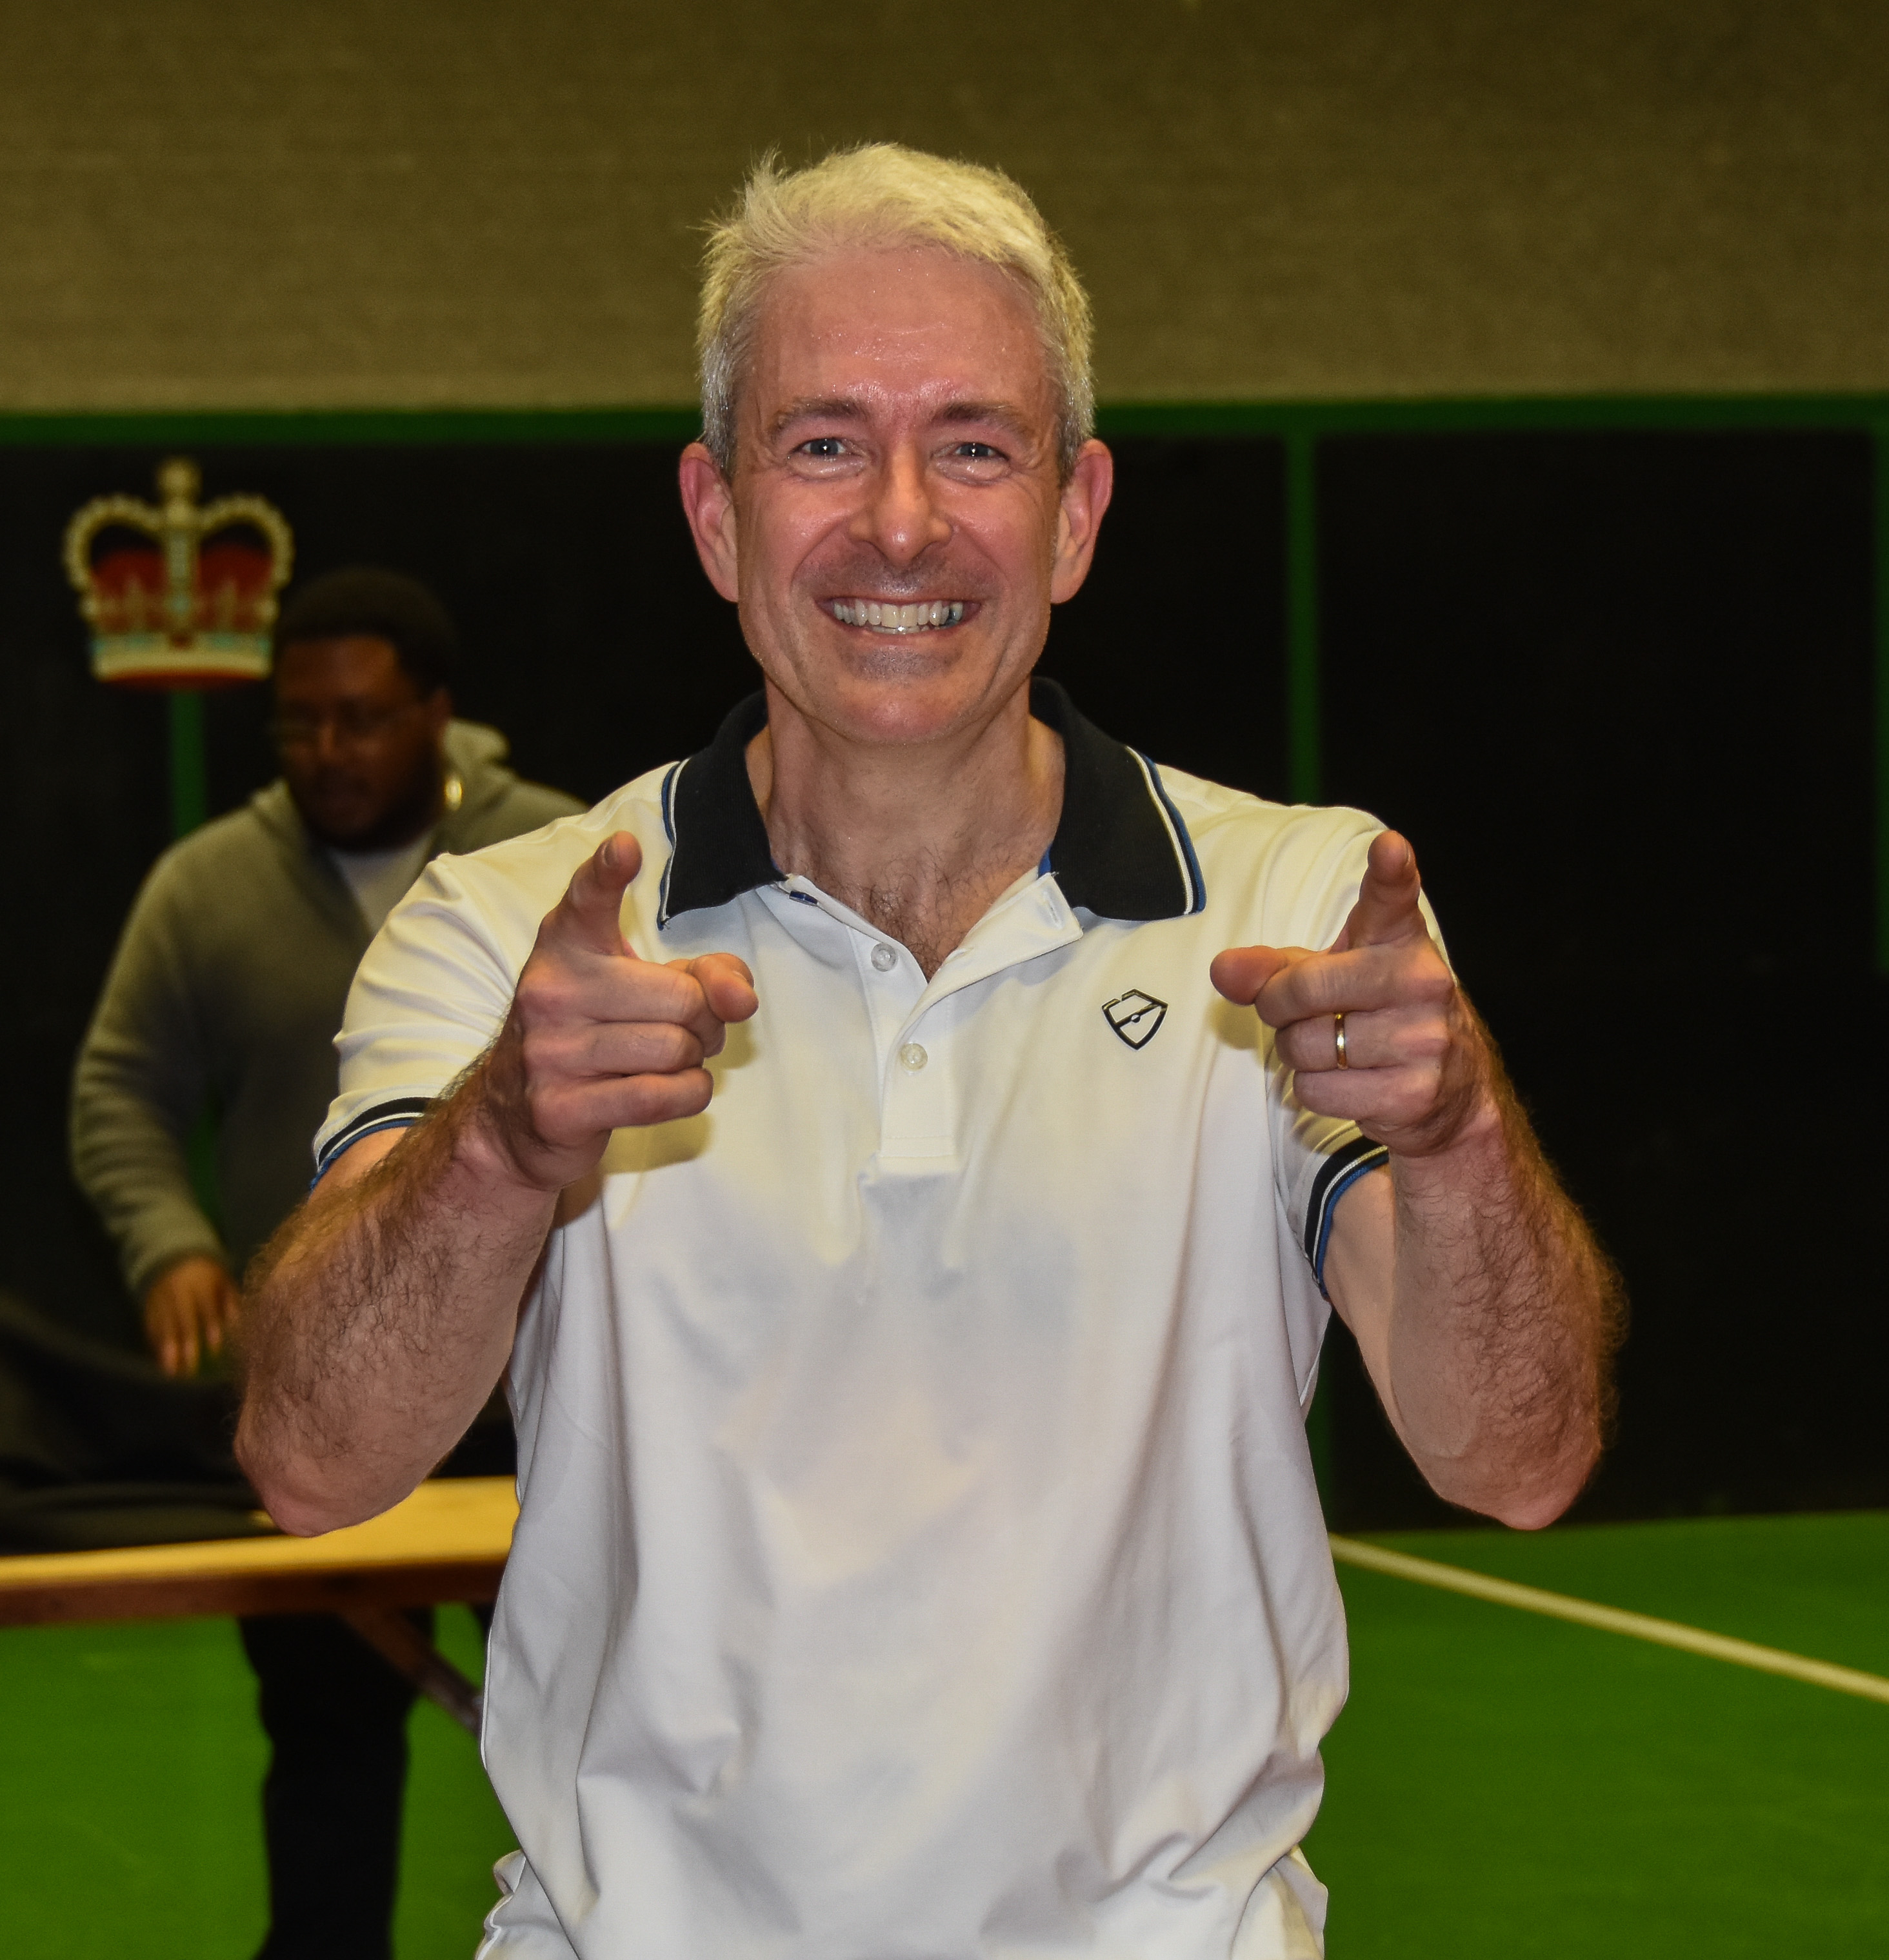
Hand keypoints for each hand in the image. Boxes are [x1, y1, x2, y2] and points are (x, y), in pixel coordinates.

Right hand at [143, 1254, 240, 1376]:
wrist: (172, 1255)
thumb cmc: (208, 1276)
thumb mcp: (222, 1279)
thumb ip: (231, 1300)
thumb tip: (238, 1323)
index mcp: (200, 1283)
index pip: (206, 1308)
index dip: (211, 1328)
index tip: (215, 1350)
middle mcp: (178, 1292)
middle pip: (182, 1320)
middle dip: (185, 1345)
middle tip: (190, 1369)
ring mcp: (160, 1299)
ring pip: (163, 1326)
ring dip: (166, 1350)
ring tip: (171, 1372)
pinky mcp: (148, 1306)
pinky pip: (150, 1327)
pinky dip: (155, 1344)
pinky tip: (160, 1362)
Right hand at [475, 831, 758, 1191]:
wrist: (515, 1117)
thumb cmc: (597, 1035)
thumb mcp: (648, 987)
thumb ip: (708, 975)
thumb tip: (741, 999)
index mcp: (566, 945)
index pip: (587, 899)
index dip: (608, 873)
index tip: (625, 849)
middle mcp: (550, 990)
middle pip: (683, 999)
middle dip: (703, 1021)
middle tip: (682, 1030)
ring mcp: (549, 1051)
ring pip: (676, 1049)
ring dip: (692, 1062)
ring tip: (664, 1060)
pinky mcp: (560, 1107)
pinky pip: (662, 1096)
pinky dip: (687, 1095)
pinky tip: (668, 1090)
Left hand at [1210, 831, 1487, 1156]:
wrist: (1453, 1089)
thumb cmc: (1377, 1015)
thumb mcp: (1329, 976)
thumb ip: (1271, 968)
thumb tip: (1222, 970)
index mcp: (1400, 940)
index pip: (1393, 899)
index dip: (1391, 871)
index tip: (1389, 849)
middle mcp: (1421, 981)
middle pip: (1303, 989)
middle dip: (1278, 1008)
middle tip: (1296, 1014)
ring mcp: (1423, 1038)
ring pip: (1305, 1047)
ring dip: (1300, 1056)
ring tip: (1335, 1050)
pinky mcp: (1414, 1093)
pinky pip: (1318, 1091)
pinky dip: (1316, 1091)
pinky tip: (1350, 1081)